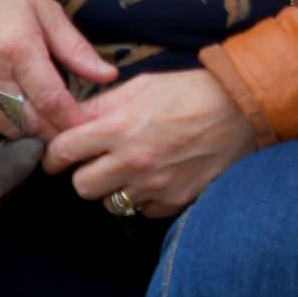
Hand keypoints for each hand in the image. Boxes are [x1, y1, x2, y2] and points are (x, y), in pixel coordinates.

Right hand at [0, 0, 115, 138]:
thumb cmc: (11, 0)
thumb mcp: (50, 14)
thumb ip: (77, 49)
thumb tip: (109, 76)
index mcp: (19, 48)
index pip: (50, 99)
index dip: (72, 120)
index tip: (90, 128)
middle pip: (29, 119)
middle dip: (56, 132)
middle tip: (77, 136)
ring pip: (8, 126)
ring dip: (34, 134)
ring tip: (56, 131)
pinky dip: (11, 126)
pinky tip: (29, 121)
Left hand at [41, 70, 258, 219]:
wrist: (243, 109)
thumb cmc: (191, 91)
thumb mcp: (142, 85)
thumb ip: (102, 105)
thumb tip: (68, 119)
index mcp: (120, 127)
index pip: (64, 152)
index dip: (54, 155)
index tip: (59, 156)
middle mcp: (134, 161)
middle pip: (81, 186)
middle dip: (85, 174)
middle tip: (100, 161)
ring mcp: (155, 185)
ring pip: (111, 202)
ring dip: (116, 188)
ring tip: (135, 168)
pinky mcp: (175, 200)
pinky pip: (144, 210)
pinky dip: (146, 198)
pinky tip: (160, 177)